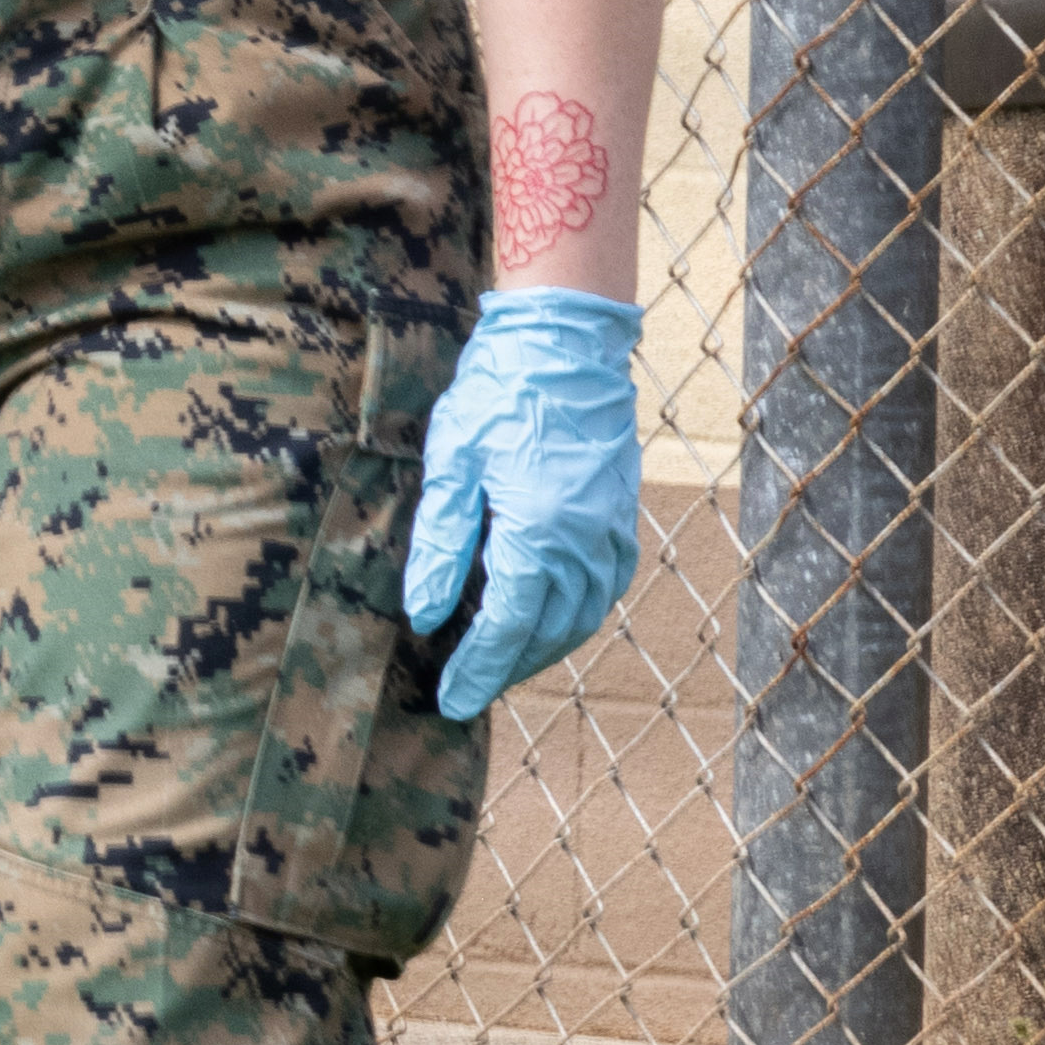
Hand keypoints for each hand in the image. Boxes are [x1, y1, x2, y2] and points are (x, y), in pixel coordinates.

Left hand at [402, 284, 645, 719]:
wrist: (566, 343)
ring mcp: (612, 529)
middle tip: (469, 689)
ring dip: (545, 646)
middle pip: (549, 631)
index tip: (450, 700)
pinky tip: (547, 616)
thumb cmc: (499, 396)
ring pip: (584, 614)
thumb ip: (438, 546)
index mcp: (539, 534)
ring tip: (502, 661)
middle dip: (508, 666)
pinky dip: (576, 613)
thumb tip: (422, 615)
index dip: (477, 669)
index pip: (506, 626)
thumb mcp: (450, 468)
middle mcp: (586, 542)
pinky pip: (604, 584)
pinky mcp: (622, 513)